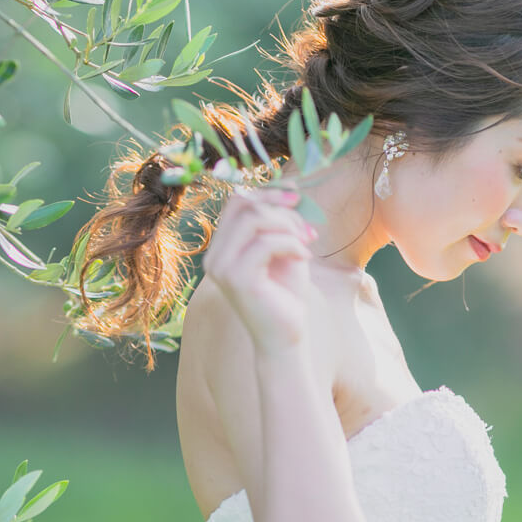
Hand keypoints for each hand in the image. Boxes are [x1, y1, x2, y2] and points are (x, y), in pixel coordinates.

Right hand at [202, 188, 316, 354]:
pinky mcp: (237, 279)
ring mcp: (221, 268)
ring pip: (254, 220)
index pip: (236, 202)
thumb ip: (279, 220)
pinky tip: (305, 258)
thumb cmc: (285, 293)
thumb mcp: (283, 248)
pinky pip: (267, 243)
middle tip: (307, 229)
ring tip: (307, 243)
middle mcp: (214, 256)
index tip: (297, 201)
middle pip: (243, 205)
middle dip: (280, 209)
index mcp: (221, 248)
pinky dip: (293, 245)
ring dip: (288, 226)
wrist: (285, 336)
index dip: (268, 194)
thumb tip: (288, 185)